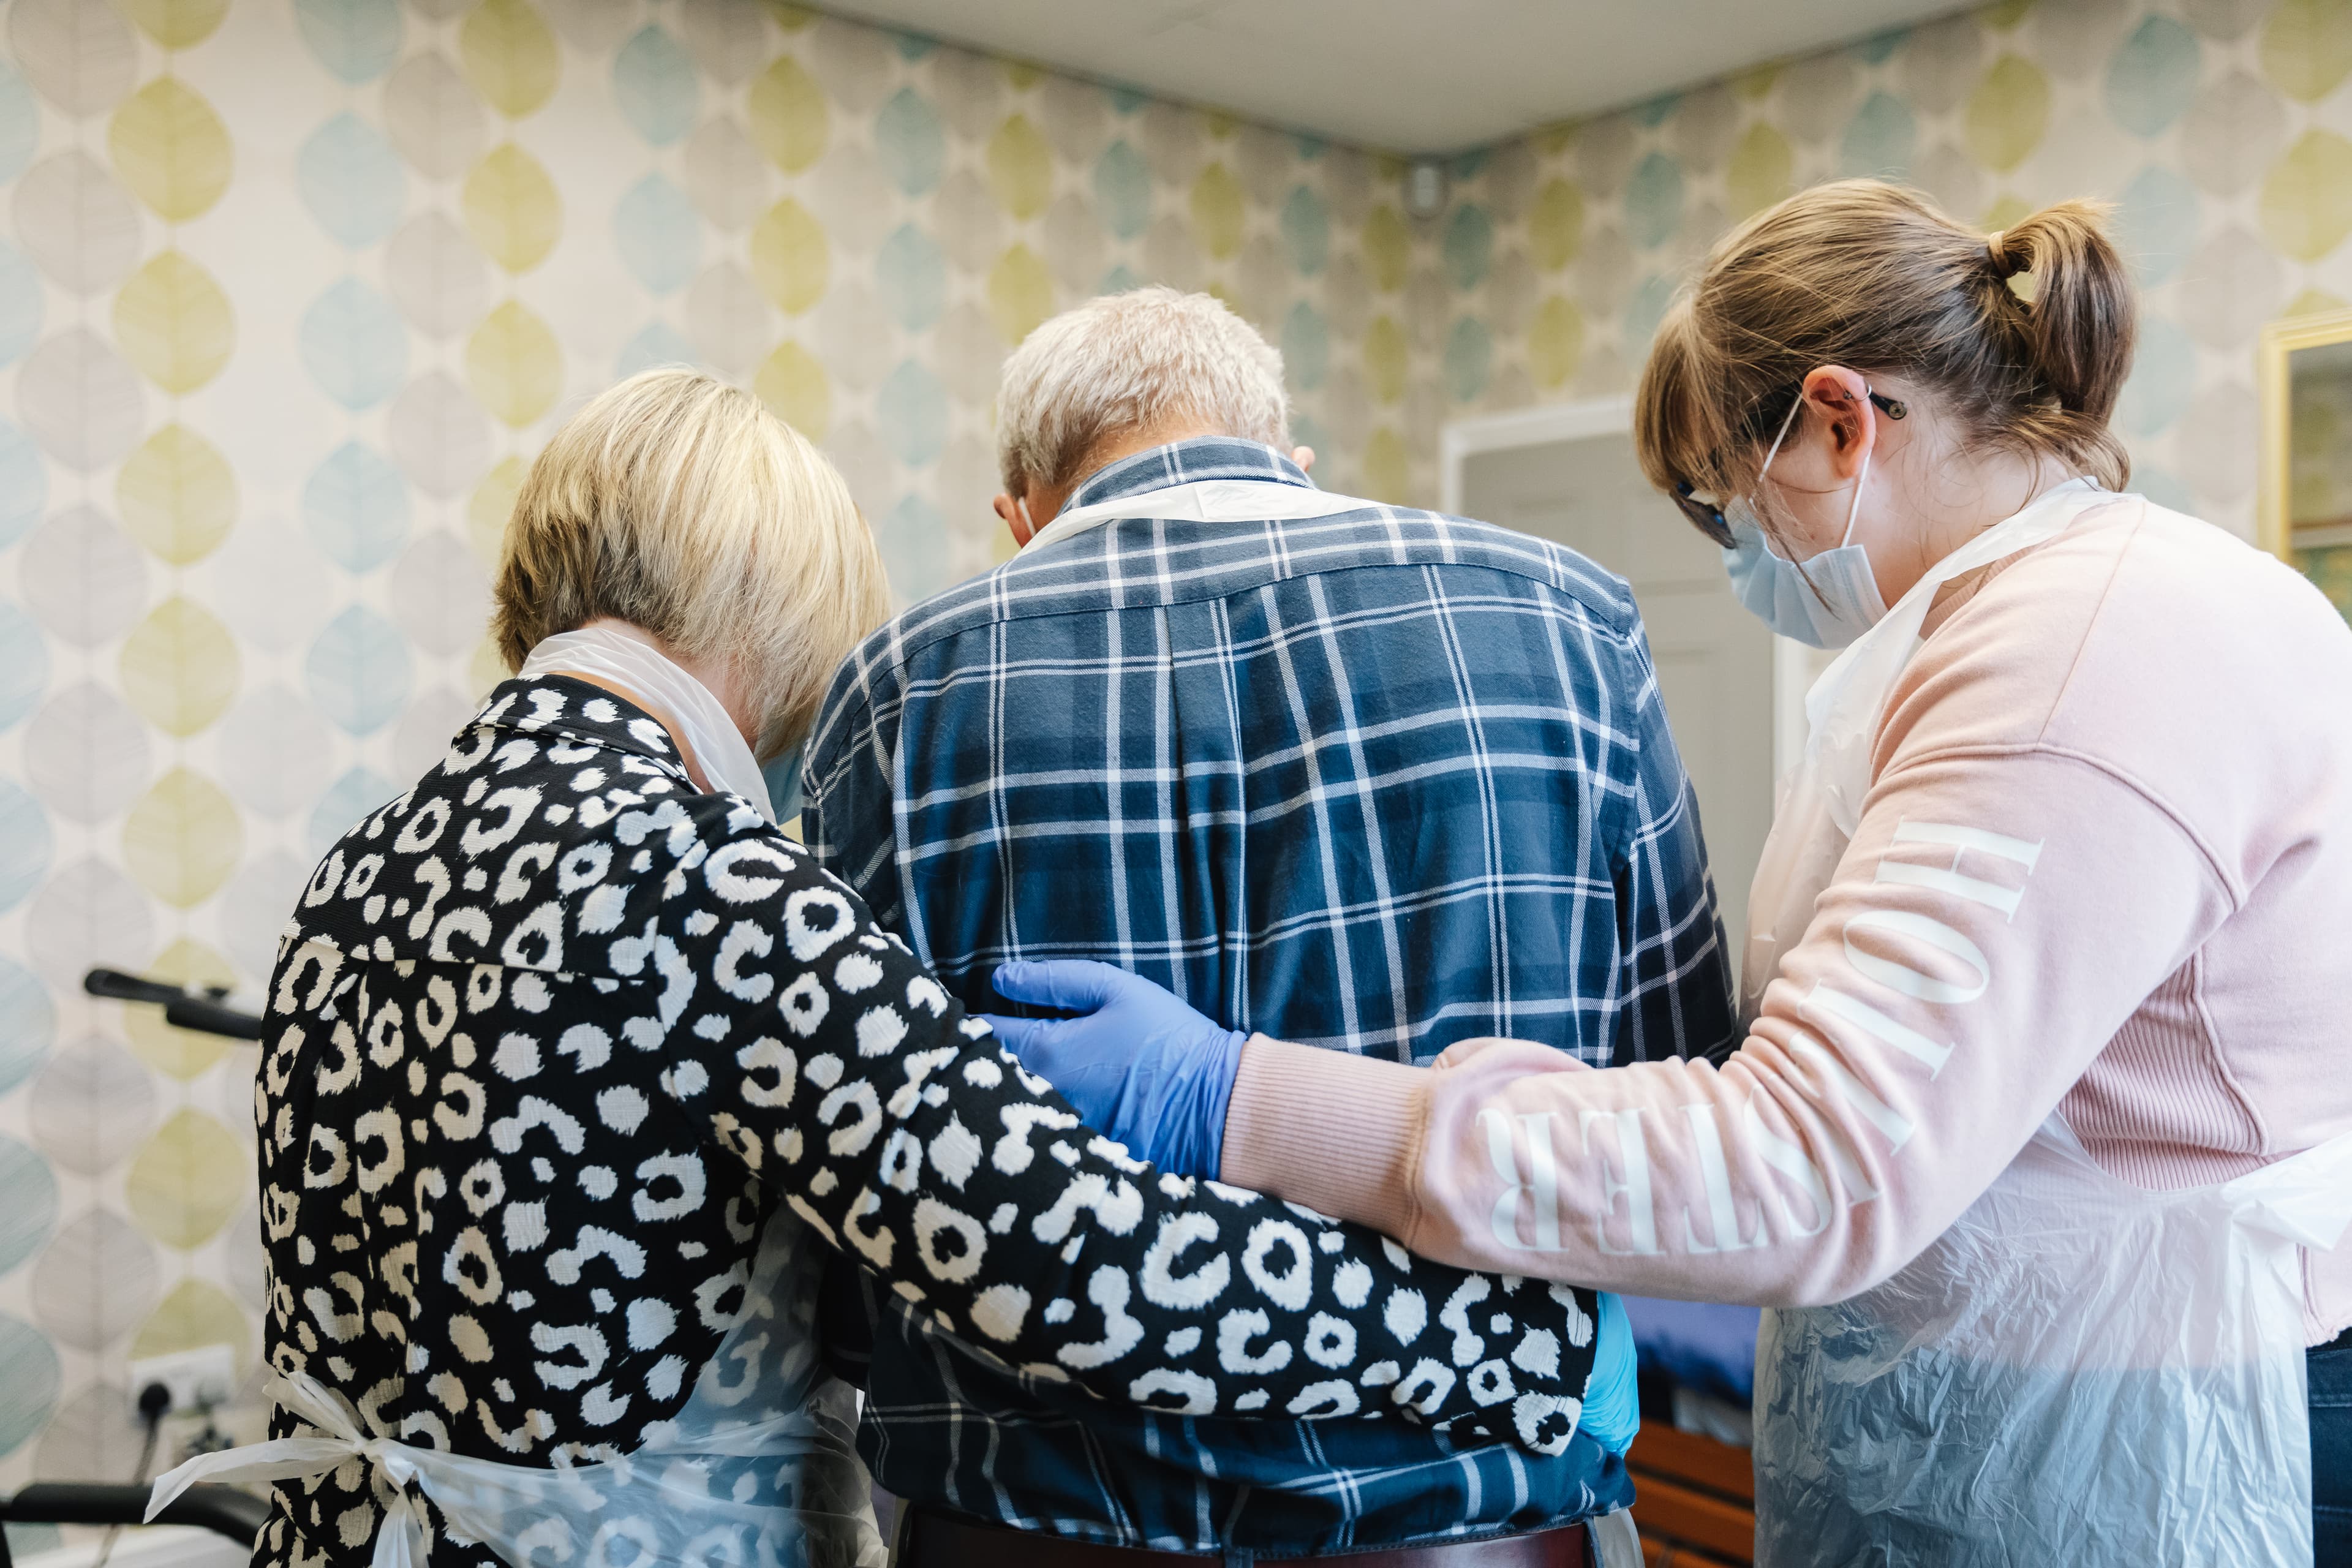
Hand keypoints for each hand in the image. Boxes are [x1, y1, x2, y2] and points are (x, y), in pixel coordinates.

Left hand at [978, 960, 1244, 1179]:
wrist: (1216, 1105)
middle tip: (966, 1052)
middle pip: (985, 1081)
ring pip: (1008, 1113)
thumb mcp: (1116, 991)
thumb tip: (1001, 977)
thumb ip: (1054, 981)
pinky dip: (1027, 1128)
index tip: (959, 1017)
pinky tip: (1029, 1121)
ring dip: (997, 1099)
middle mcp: (1041, 1097)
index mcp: (1045, 1051)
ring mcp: (1057, 1133)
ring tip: (990, 1085)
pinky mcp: (1076, 1159)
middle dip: (973, 1065)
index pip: (982, 1034)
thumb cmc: (1168, 1039)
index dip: (966, 1023)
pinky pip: (1037, 1141)